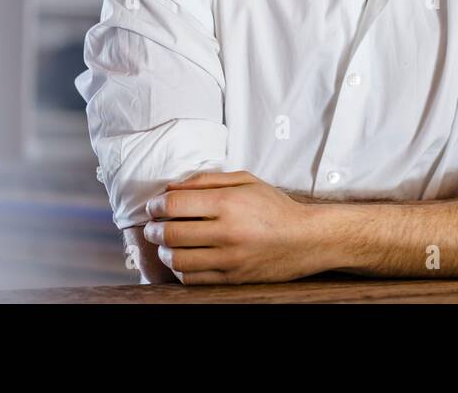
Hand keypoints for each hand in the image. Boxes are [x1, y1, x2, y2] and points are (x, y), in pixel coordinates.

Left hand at [143, 170, 329, 284]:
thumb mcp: (245, 180)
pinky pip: (193, 279)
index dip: (156, 206)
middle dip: (153, 230)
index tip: (153, 207)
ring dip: (163, 252)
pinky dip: (180, 270)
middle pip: (171, 233)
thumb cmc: (275, 206)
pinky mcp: (233, 278)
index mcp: (229, 202)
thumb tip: (171, 187)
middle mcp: (227, 231)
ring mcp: (230, 258)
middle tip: (152, 227)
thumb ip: (207, 180)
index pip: (175, 205)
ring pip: (178, 259)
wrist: (306, 238)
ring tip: (165, 245)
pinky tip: (182, 260)